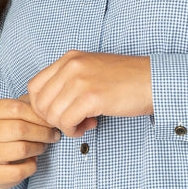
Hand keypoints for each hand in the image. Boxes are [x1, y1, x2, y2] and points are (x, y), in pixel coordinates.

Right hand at [0, 96, 60, 188]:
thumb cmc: (7, 133)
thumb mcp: (14, 115)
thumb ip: (29, 106)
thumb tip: (48, 110)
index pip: (16, 107)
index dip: (39, 115)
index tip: (51, 122)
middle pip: (19, 128)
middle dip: (42, 132)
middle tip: (53, 135)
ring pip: (21, 149)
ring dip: (38, 148)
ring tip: (43, 146)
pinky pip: (19, 170)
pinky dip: (31, 166)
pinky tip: (32, 161)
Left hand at [27, 50, 153, 137]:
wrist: (153, 81)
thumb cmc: (126, 80)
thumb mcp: (92, 71)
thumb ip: (69, 82)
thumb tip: (50, 107)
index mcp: (69, 58)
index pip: (34, 86)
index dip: (41, 107)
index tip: (57, 114)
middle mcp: (71, 66)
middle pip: (40, 103)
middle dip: (52, 119)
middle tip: (72, 121)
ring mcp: (81, 80)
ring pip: (52, 114)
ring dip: (65, 126)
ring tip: (83, 124)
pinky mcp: (92, 97)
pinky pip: (67, 121)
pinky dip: (74, 130)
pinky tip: (90, 125)